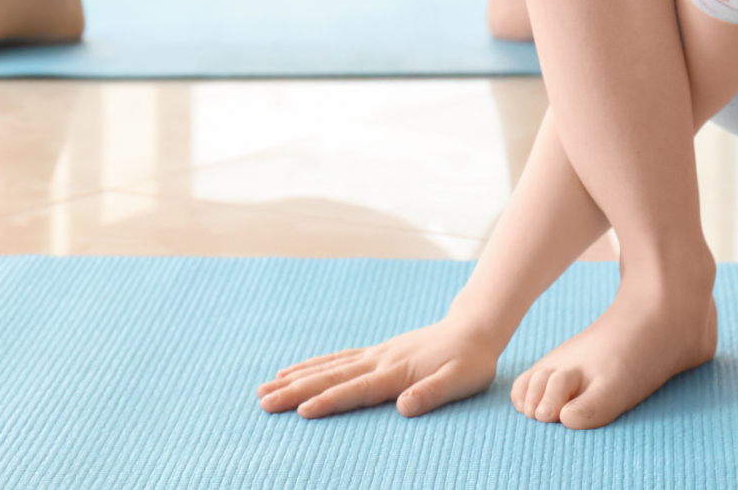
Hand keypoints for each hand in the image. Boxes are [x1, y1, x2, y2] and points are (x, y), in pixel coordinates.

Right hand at [257, 316, 502, 419]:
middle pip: (331, 377)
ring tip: (264, 388)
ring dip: (295, 378)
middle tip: (262, 402)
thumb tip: (403, 408)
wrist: (475, 328)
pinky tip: (292, 371)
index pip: (357, 390)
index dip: (329, 401)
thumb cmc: (471, 360)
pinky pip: (337, 359)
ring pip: (328, 367)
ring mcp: (376, 354)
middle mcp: (380, 361)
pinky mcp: (376, 352)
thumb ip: (432, 394)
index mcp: (398, 372)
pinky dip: (312, 365)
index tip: (300, 411)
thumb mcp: (461, 380)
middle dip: (295, 390)